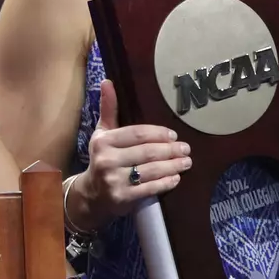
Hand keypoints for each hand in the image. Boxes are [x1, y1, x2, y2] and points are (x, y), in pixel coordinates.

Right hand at [79, 80, 189, 223]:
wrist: (92, 194)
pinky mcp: (123, 198)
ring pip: (152, 170)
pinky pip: (150, 188)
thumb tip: (107, 81)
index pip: (137, 134)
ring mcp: (114, 180)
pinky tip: (176, 178)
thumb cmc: (102, 158)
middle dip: (171, 150)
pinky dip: (166, 183)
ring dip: (173, 166)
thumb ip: (108, 109)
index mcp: (103, 141)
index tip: (173, 135)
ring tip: (186, 162)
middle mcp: (107, 160)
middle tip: (186, 149)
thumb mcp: (102, 133)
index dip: (158, 134)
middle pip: (147, 152)